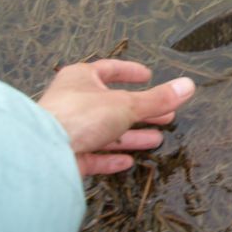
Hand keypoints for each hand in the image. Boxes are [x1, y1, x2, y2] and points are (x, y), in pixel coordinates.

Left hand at [38, 59, 194, 175]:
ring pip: (106, 131)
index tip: (149, 76)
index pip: (110, 69)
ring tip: (157, 138)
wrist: (42, 153)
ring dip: (132, 135)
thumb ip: (158, 98)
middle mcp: (73, 102)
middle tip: (165, 113)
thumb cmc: (79, 116)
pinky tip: (128, 162)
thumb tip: (188, 85)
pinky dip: (111, 157)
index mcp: (81, 78)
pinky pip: (93, 155)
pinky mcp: (66, 156)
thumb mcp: (127, 103)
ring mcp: (69, 130)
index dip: (131, 72)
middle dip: (142, 110)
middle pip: (114, 104)